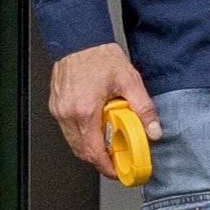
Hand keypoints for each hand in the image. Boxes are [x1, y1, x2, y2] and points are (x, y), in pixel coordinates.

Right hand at [50, 43, 155, 174]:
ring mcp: (59, 110)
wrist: (79, 39)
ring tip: (108, 143)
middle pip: (81, 152)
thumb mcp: (129, 81)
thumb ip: (143, 109)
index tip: (117, 171)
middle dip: (100, 160)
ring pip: (73, 143)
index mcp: (85, 110)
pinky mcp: (56, 106)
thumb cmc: (98, 56)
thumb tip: (153, 130)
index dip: (106, 167)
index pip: (93, 152)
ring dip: (90, 148)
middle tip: (117, 159)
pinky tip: (95, 128)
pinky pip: (68, 130)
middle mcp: (68, 113)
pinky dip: (81, 135)